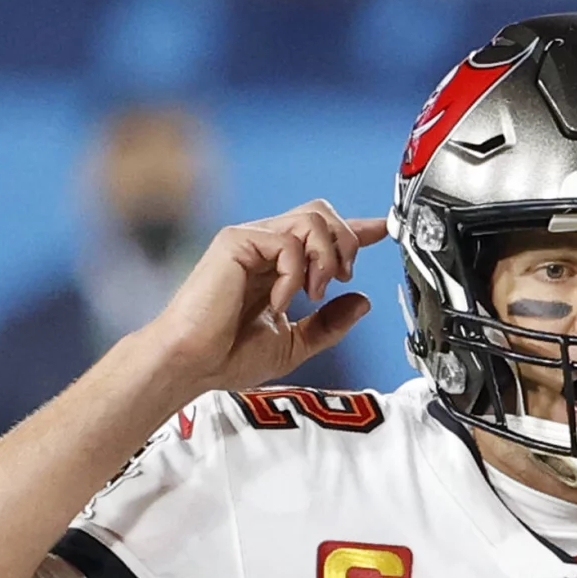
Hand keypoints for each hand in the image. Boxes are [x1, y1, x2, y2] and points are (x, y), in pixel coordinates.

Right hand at [140, 200, 388, 394]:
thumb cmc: (228, 357)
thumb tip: (362, 302)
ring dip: (326, 258)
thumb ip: (329, 324)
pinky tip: (279, 301)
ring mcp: (249, 240)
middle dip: (347, 242)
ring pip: (312, 219)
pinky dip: (294, 274)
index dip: (356, 229)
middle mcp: (264, 247)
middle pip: (322, 213)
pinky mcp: (235, 241)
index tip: (383, 230)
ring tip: (313, 293)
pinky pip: (287, 242)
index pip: (322, 233)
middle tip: (342, 279)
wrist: (193, 364)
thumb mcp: (295, 344)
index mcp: (277, 266)